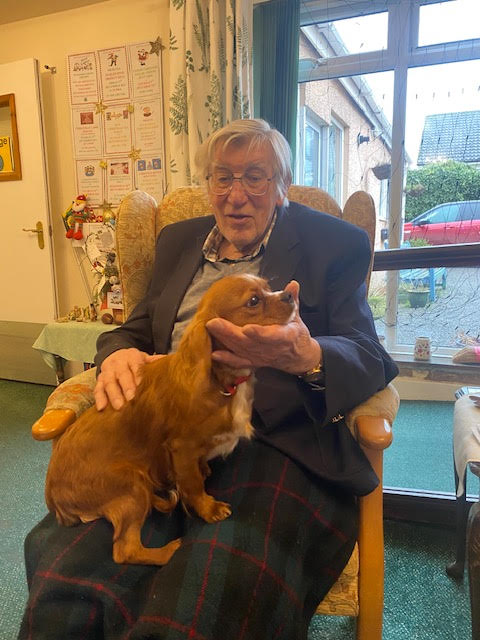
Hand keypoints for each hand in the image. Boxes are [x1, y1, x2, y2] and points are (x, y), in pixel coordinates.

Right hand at [94, 348, 163, 410]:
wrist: (114, 353)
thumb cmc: (133, 360)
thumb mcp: (143, 357)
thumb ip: (154, 361)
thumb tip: (170, 361)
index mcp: (131, 357)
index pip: (135, 365)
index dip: (138, 376)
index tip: (142, 386)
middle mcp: (118, 363)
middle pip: (122, 375)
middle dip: (126, 387)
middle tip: (131, 399)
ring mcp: (107, 372)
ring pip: (109, 383)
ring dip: (113, 395)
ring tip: (119, 407)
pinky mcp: (99, 380)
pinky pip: (97, 389)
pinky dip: (99, 398)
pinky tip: (101, 408)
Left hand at [206, 280, 321, 374]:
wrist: (297, 356)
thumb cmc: (295, 333)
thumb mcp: (297, 315)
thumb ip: (293, 299)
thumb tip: (293, 284)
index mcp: (285, 336)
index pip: (273, 336)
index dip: (260, 333)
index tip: (247, 329)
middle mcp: (271, 349)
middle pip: (249, 343)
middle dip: (230, 333)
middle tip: (214, 322)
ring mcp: (261, 357)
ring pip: (241, 350)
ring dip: (224, 340)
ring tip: (210, 328)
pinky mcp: (254, 362)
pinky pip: (239, 362)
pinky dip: (227, 359)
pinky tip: (214, 353)